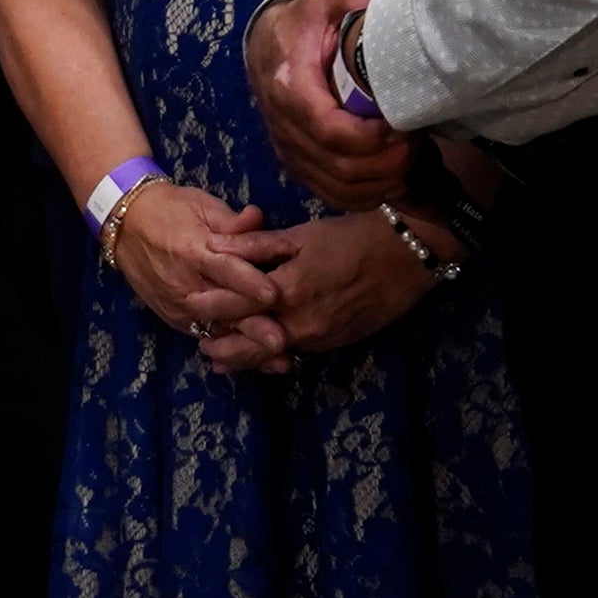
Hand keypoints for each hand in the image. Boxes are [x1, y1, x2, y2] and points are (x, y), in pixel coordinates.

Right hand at [99, 178, 283, 351]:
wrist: (125, 227)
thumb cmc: (170, 210)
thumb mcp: (201, 206)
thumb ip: (232, 221)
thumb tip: (258, 218)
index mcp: (192, 250)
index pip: (225, 269)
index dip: (249, 283)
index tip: (274, 295)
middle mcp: (183, 284)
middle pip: (222, 308)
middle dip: (252, 325)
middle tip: (282, 339)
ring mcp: (177, 306)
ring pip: (214, 329)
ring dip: (246, 346)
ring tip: (276, 359)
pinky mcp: (174, 319)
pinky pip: (204, 336)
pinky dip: (230, 349)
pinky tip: (256, 360)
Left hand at [211, 210, 431, 372]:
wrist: (408, 256)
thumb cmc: (352, 236)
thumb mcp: (301, 234)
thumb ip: (254, 245)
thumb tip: (213, 245)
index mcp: (286, 291)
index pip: (234, 307)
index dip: (209, 309)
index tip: (189, 308)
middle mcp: (299, 323)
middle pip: (249, 344)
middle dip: (224, 349)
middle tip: (202, 349)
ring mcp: (319, 338)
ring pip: (273, 354)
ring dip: (247, 358)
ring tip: (224, 363)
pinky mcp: (336, 344)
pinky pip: (297, 353)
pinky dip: (276, 354)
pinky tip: (266, 353)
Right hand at [250, 0, 410, 203]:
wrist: (266, 47)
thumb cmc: (300, 25)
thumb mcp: (322, 0)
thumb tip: (378, 2)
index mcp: (291, 87)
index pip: (331, 131)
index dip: (371, 139)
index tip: (400, 125)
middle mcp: (284, 126)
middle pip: (339, 166)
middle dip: (385, 163)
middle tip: (415, 143)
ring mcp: (289, 150)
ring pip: (337, 187)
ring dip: (380, 182)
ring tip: (409, 160)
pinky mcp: (297, 164)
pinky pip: (330, 195)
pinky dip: (364, 196)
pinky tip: (389, 181)